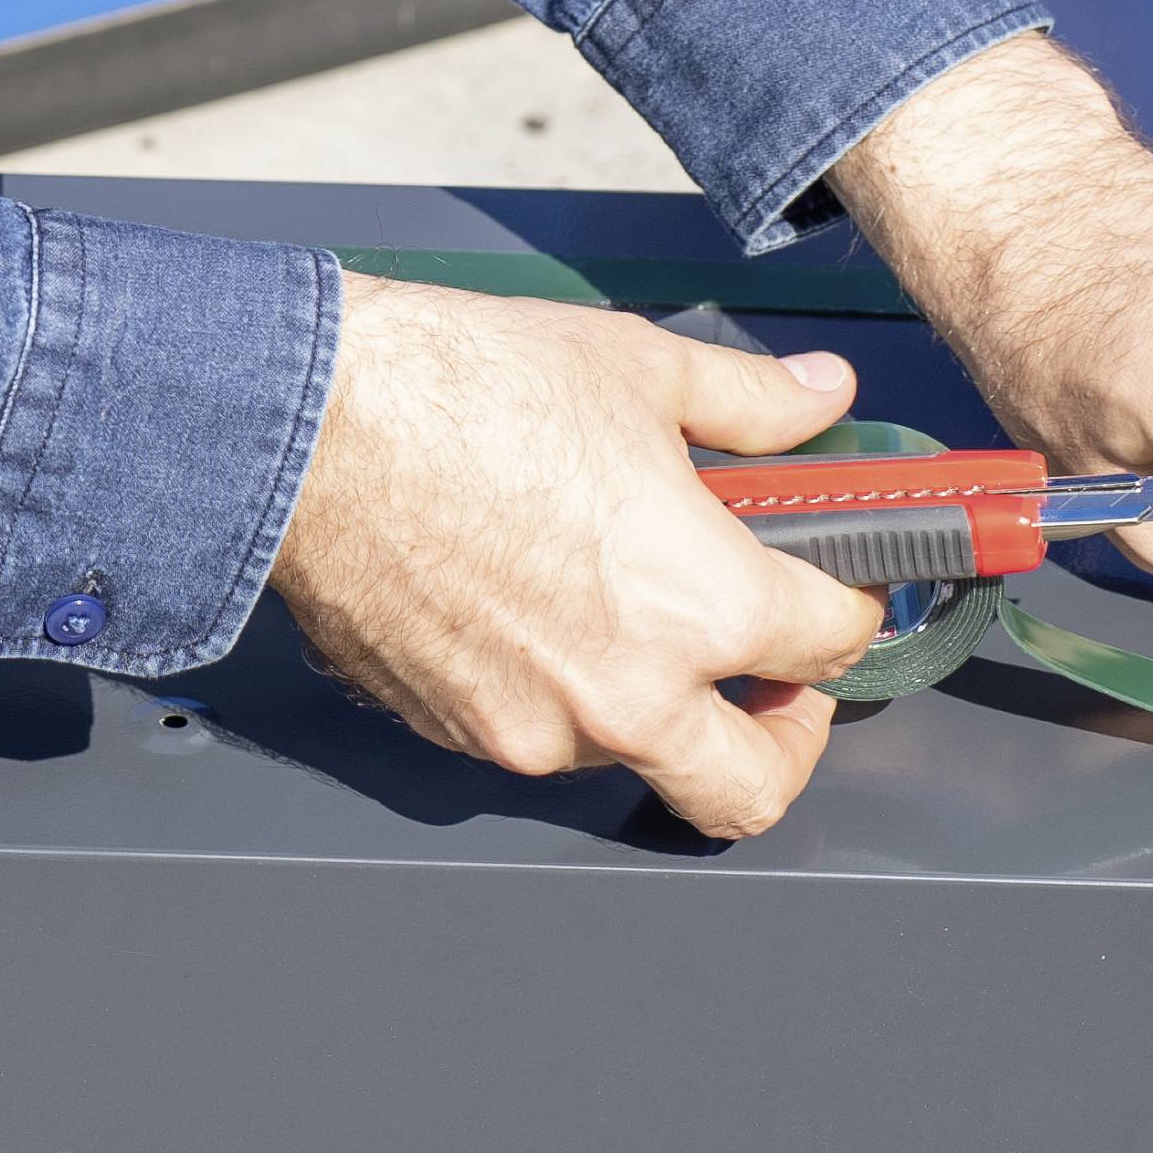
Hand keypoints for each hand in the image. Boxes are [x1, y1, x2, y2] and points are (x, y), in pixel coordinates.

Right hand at [263, 276, 892, 838]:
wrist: (303, 426)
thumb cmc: (458, 391)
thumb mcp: (636, 366)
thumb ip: (750, 403)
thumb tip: (818, 397)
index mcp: (701, 605)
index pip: (833, 643)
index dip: (850, 603)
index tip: (834, 582)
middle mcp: (628, 695)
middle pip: (754, 786)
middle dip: (786, 739)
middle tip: (776, 681)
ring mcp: (536, 729)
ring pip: (639, 759)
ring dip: (660, 707)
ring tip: (630, 611)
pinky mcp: (457, 733)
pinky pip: (541, 736)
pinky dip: (561, 694)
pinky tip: (536, 610)